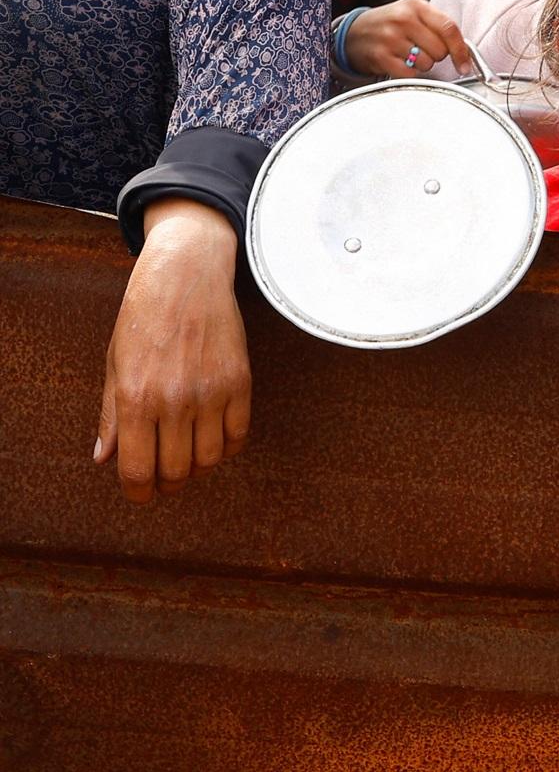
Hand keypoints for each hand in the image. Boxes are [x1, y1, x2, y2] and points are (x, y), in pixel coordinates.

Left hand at [94, 199, 250, 502]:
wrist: (186, 277)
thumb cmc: (143, 317)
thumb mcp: (115, 364)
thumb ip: (111, 415)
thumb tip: (104, 458)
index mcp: (136, 398)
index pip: (137, 470)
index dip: (139, 492)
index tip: (142, 494)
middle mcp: (175, 401)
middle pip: (177, 471)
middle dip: (168, 482)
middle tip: (165, 477)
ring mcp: (212, 393)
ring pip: (210, 459)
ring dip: (198, 466)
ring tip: (189, 455)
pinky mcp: (240, 382)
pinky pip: (238, 435)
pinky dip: (227, 446)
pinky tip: (214, 438)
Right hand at [344, 0, 472, 77]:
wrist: (353, 33)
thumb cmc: (388, 25)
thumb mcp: (411, 14)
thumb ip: (437, 27)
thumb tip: (464, 53)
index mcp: (415, 6)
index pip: (449, 29)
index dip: (461, 51)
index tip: (464, 64)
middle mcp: (403, 19)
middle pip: (440, 51)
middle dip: (435, 57)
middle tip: (421, 50)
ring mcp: (390, 38)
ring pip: (426, 64)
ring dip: (421, 66)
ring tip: (406, 55)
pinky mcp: (381, 56)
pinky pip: (410, 74)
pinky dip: (408, 73)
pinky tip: (398, 62)